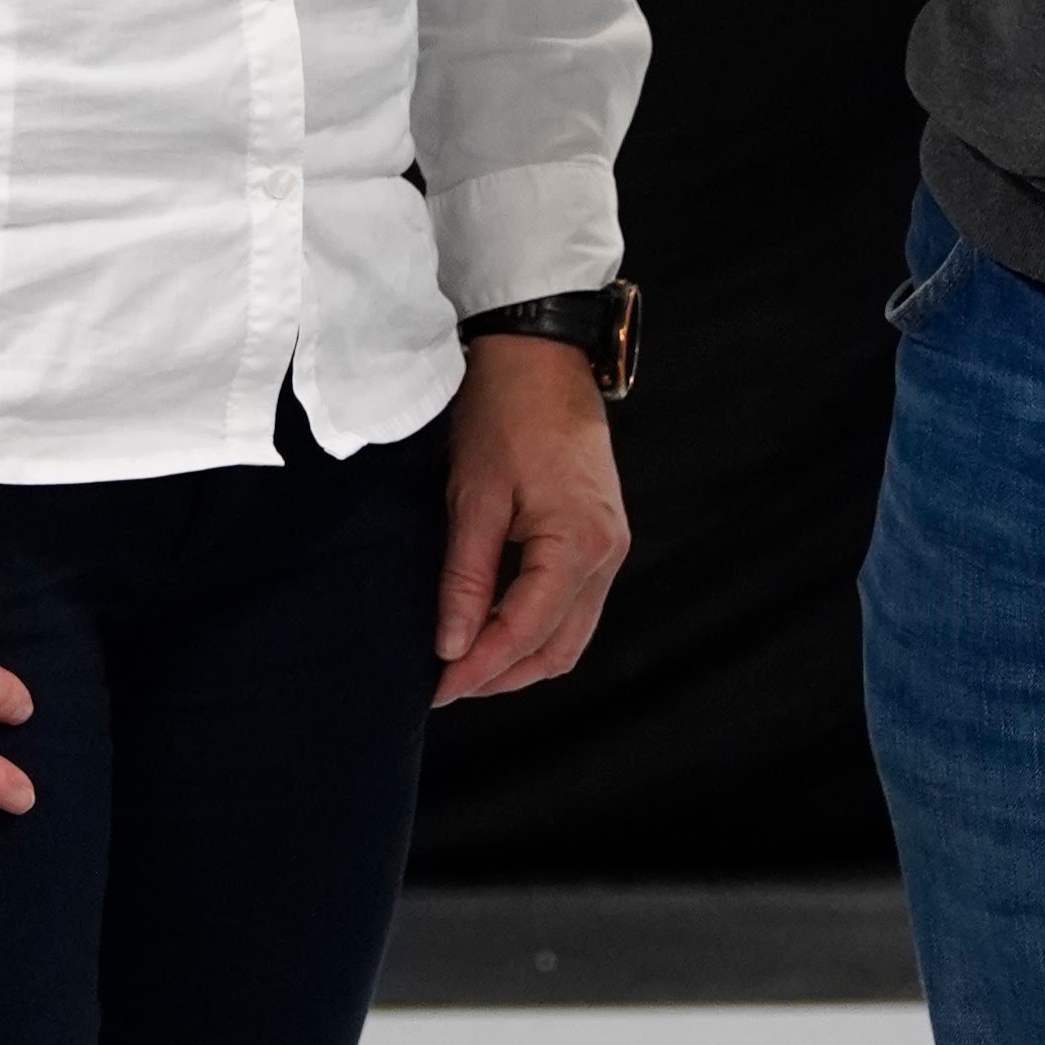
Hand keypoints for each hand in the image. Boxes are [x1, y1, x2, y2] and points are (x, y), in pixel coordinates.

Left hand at [435, 331, 628, 706]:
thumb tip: (452, 647)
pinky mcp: (602, 535)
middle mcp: (607, 555)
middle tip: (444, 686)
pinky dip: (536, 625)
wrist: (541, 354)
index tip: (434, 690)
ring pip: (570, 633)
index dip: (478, 669)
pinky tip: (494, 624)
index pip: (525, 633)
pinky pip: (574, 604)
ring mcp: (610, 546)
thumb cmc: (505, 412)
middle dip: (501, 675)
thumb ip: (466, 578)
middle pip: (558, 649)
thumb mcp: (474, 497)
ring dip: (521, 656)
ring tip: (464, 663)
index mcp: (578, 545)